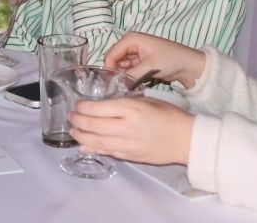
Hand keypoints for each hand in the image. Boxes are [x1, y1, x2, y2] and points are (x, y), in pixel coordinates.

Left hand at [68, 96, 194, 165]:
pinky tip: (84, 145)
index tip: (77, 104)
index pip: (98, 108)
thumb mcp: (146, 100)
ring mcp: (127, 144)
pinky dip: (92, 149)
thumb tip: (104, 106)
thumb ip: (124, 103)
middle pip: (94, 125)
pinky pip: (106, 152)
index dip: (84, 107)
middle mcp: (126, 127)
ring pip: (97, 141)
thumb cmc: (168, 115)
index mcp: (131, 109)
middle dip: (78, 120)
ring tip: (72, 131)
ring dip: (81, 135)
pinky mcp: (130, 156)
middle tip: (70, 117)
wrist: (186, 139)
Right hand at [104, 31, 206, 88]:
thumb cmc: (170, 60)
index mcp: (130, 39)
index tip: (111, 84)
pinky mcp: (140, 63)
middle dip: (115, 73)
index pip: (111, 55)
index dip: (109, 69)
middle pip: (114, 60)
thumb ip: (131, 76)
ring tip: (125, 88)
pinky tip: (131, 86)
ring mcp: (135, 54)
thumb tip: (116, 86)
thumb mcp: (150, 67)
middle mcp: (130, 44)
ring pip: (121, 67)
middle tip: (117, 88)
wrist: (190, 66)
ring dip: (122, 77)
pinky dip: (129, 78)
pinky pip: (129, 71)